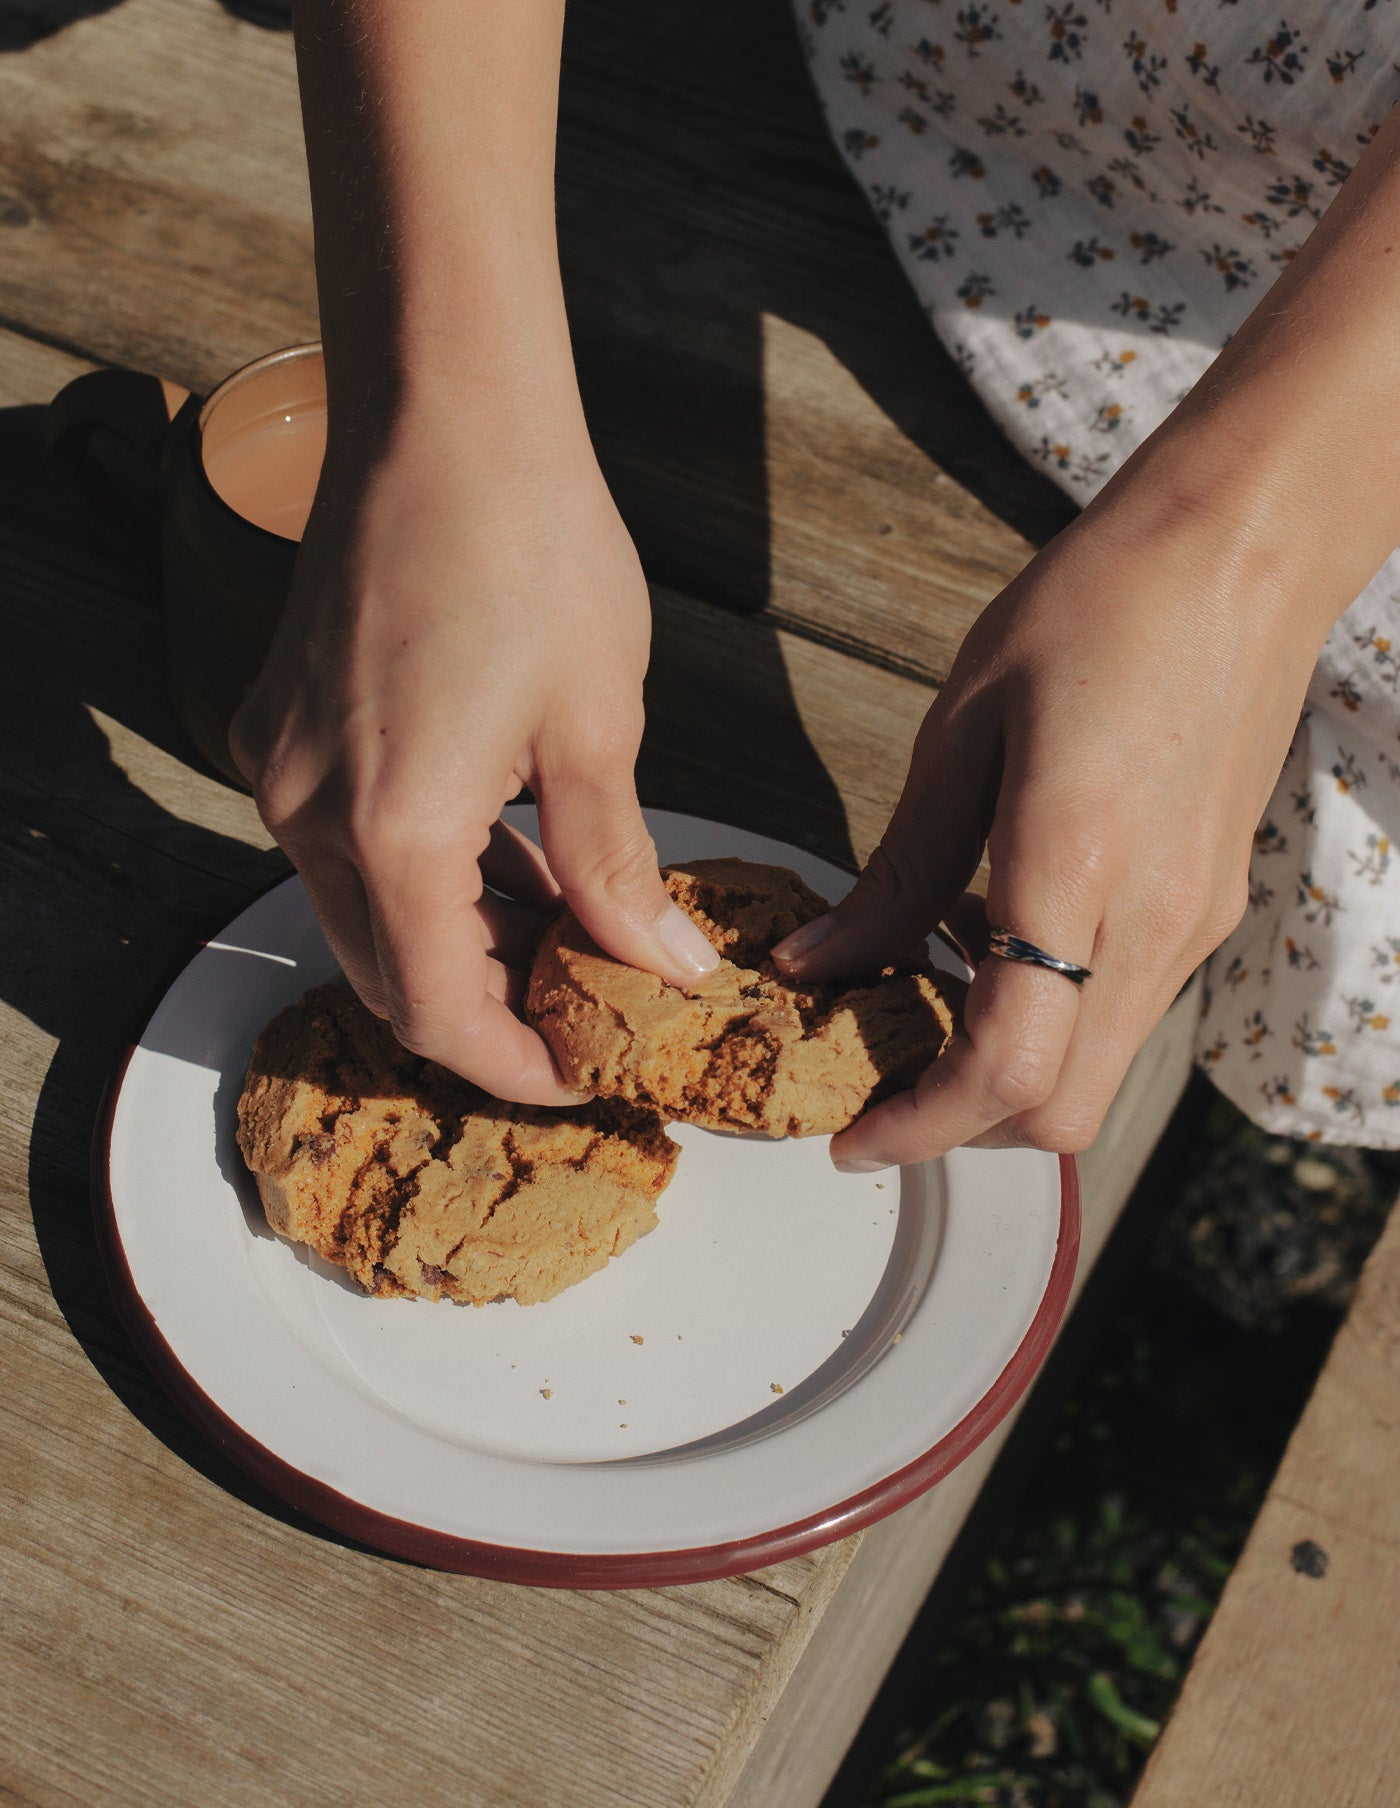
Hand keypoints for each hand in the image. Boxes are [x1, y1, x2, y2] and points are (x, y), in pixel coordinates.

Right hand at [230, 422, 717, 1104]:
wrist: (448, 409)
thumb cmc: (535, 546)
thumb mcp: (599, 728)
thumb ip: (617, 868)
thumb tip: (666, 965)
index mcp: (394, 830)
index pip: (442, 1013)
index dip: (517, 1064)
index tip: (587, 1073)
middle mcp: (310, 810)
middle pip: (391, 975)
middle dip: (489, 1012)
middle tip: (586, 1012)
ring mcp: (283, 764)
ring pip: (366, 915)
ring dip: (457, 944)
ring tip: (564, 942)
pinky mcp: (283, 723)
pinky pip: (348, 844)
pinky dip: (423, 876)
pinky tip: (509, 864)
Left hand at [773, 475, 1327, 1164]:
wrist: (1245, 549)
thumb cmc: (1095, 609)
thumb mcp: (964, 728)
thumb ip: (898, 869)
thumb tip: (817, 963)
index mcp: (1079, 865)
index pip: (1007, 1066)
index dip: (920, 1128)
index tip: (851, 1137)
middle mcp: (1155, 920)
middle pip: (1060, 1107)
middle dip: (959, 1124)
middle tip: (876, 1079)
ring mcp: (1197, 920)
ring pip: (1098, 1071)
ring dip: (1004, 1072)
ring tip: (922, 997)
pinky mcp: (1212, 903)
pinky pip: (1123, 1009)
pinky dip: (1050, 1016)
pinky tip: (995, 934)